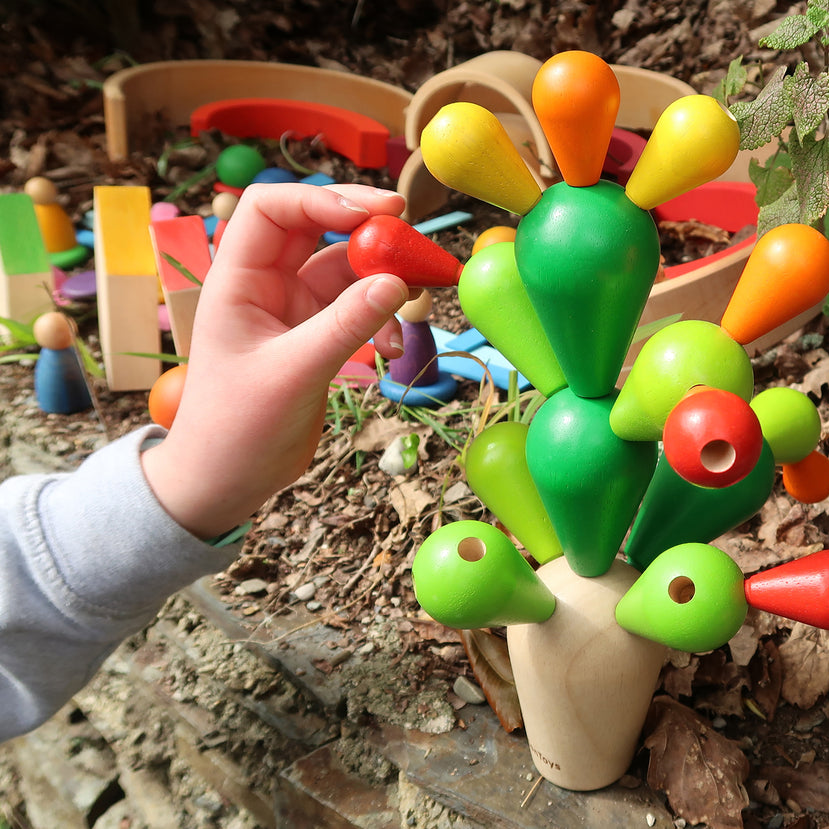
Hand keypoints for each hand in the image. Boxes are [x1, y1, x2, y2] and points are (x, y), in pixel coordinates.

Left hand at [142, 183, 410, 538]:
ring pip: (345, 272)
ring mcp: (293, 311)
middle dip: (364, 230)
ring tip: (414, 301)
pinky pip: (356, 311)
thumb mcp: (294, 373)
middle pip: (317, 230)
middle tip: (410, 235)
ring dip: (381, 281)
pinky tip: (393, 349)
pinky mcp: (315, 338)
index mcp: (238, 279)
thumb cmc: (237, 428)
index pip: (272, 208)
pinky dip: (380, 320)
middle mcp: (265, 285)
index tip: (375, 214)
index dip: (323, 199)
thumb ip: (345, 325)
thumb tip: (397, 281)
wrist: (226, 482)